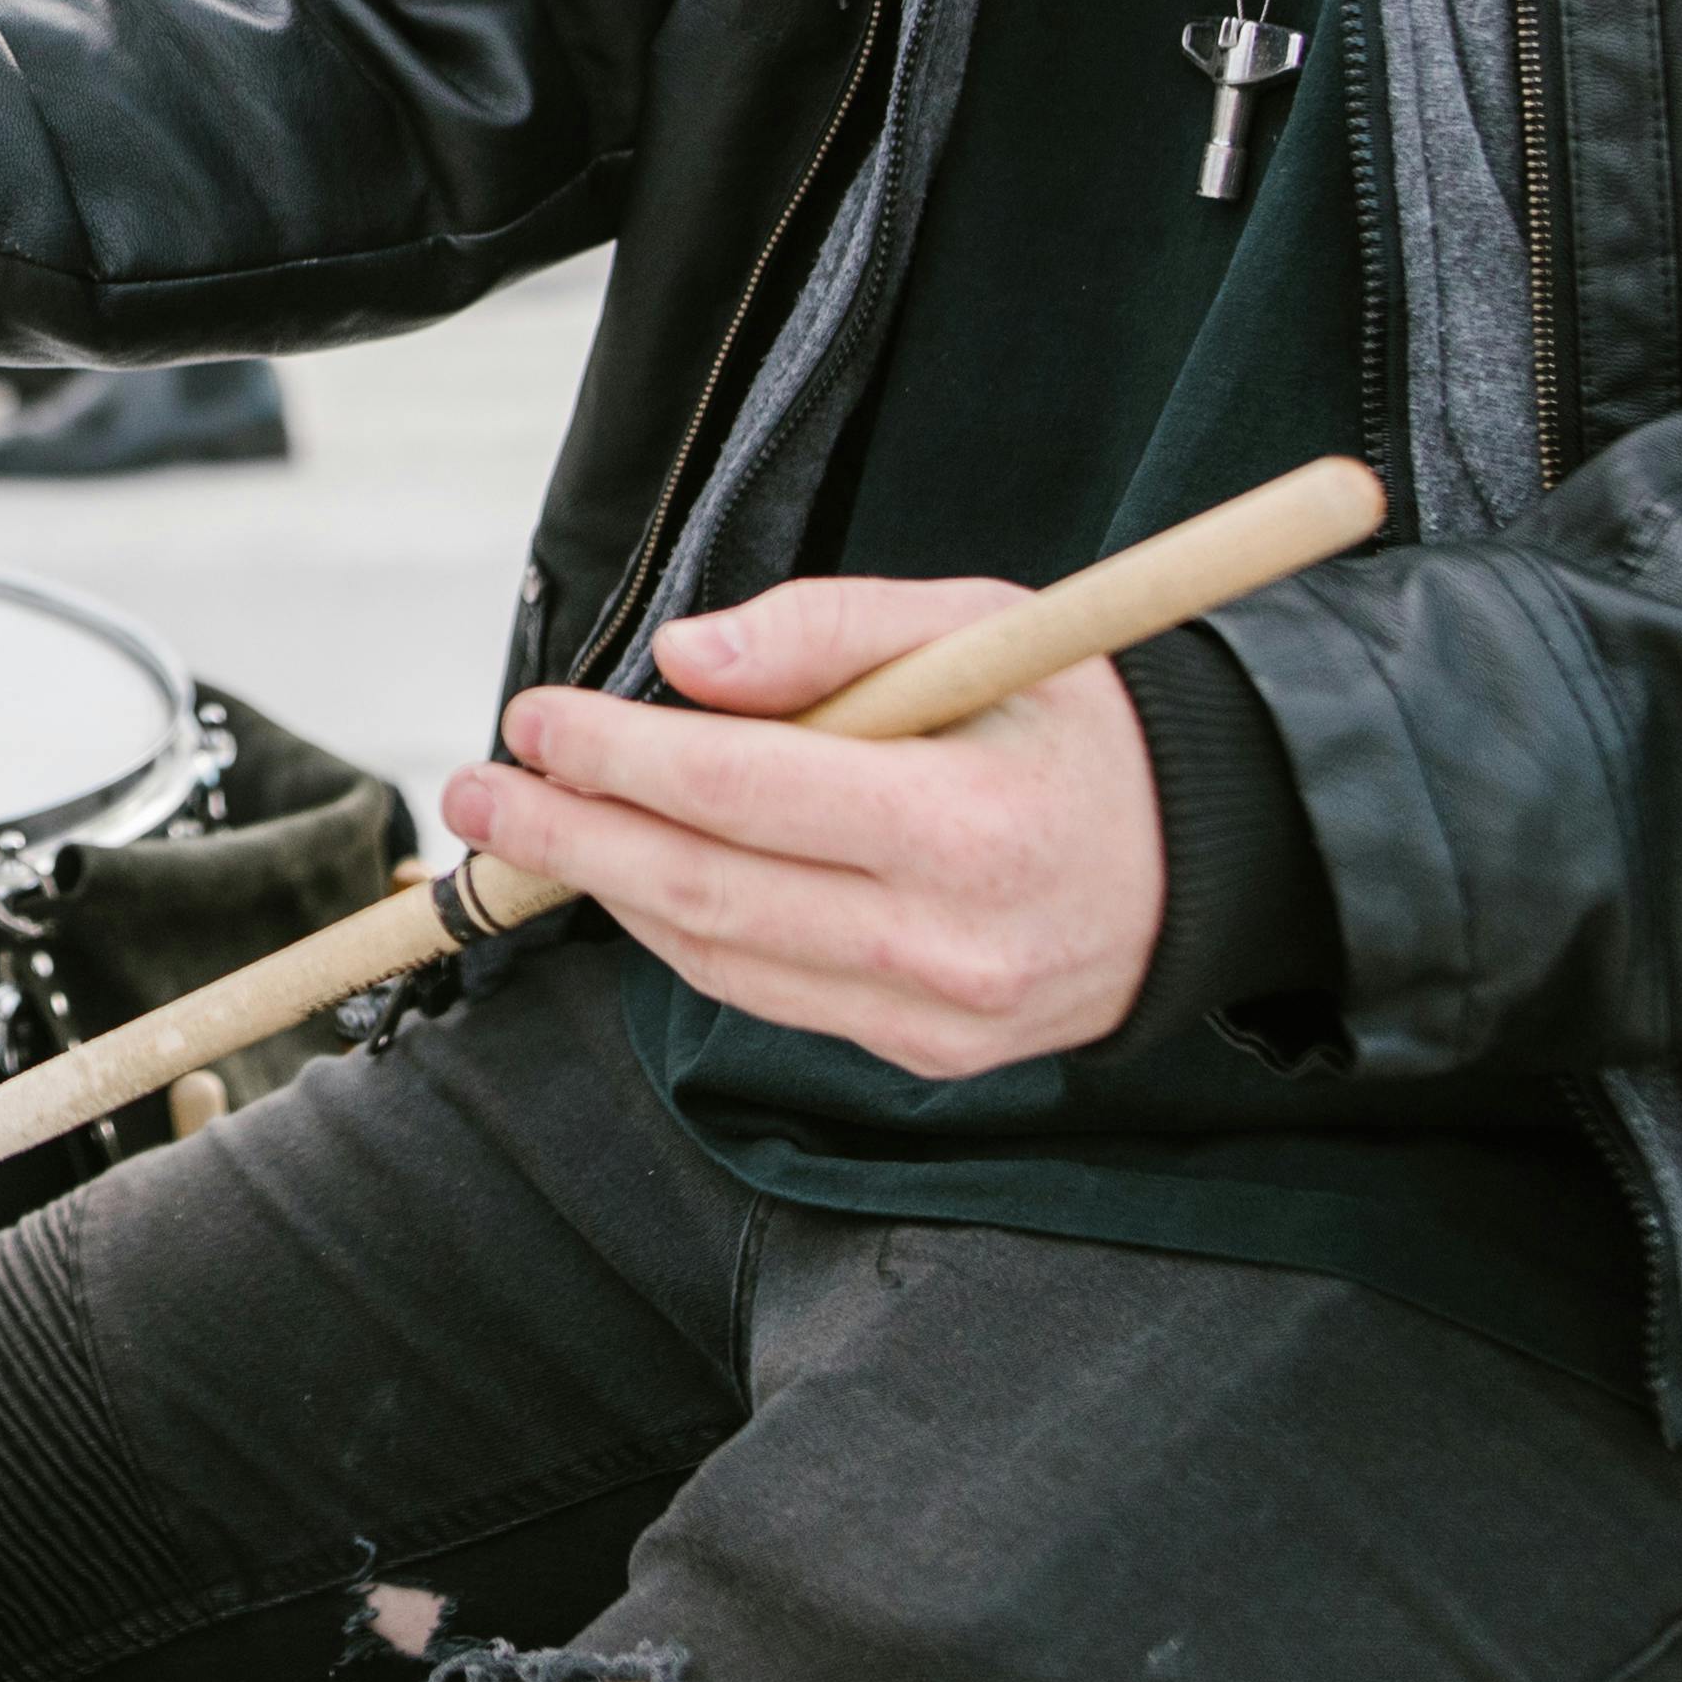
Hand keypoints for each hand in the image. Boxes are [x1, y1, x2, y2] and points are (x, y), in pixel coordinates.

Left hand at [434, 574, 1162, 1078]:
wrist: (1205, 859)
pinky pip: (769, 995)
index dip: (615, 755)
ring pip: (721, 956)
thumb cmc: (1080, 723)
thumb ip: (825, 630)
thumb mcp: (977, 625)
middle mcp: (949, 941)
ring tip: (528, 826)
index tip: (534, 717)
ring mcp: (936, 1017)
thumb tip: (681, 661)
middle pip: (703, 892)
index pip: (740, 793)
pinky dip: (686, 934)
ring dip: (607, 891)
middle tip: (477, 789)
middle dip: (566, 837)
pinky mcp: (926, 1056)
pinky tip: (632, 878)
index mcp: (969, 823)